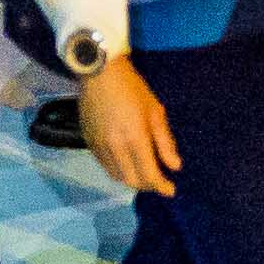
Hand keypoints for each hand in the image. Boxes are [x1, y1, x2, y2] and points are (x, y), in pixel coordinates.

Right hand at [77, 51, 178, 197]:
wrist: (100, 73)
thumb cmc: (133, 89)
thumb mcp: (155, 112)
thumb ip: (165, 142)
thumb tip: (175, 166)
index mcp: (135, 138)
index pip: (149, 175)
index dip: (161, 186)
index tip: (170, 190)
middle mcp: (115, 147)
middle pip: (132, 181)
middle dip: (148, 185)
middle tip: (158, 181)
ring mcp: (99, 146)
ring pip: (117, 176)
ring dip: (132, 179)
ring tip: (143, 174)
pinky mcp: (88, 142)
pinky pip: (105, 165)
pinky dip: (118, 170)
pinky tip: (126, 162)